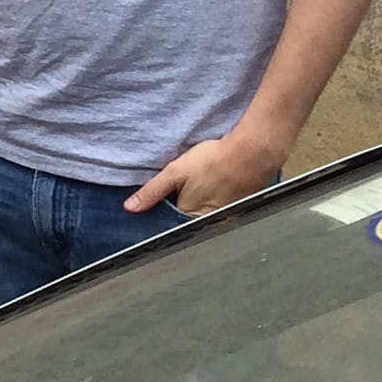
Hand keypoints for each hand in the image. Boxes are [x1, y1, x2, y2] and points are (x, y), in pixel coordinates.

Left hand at [127, 132, 280, 216]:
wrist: (252, 153)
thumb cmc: (214, 161)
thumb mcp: (175, 173)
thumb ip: (152, 192)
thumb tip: (130, 209)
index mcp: (192, 219)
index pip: (171, 228)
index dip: (162, 219)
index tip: (155, 210)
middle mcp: (211, 224)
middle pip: (188, 224)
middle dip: (179, 214)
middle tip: (179, 195)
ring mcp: (227, 218)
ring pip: (204, 218)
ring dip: (197, 208)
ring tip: (197, 190)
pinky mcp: (238, 209)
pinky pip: (219, 211)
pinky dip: (212, 203)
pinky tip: (211, 189)